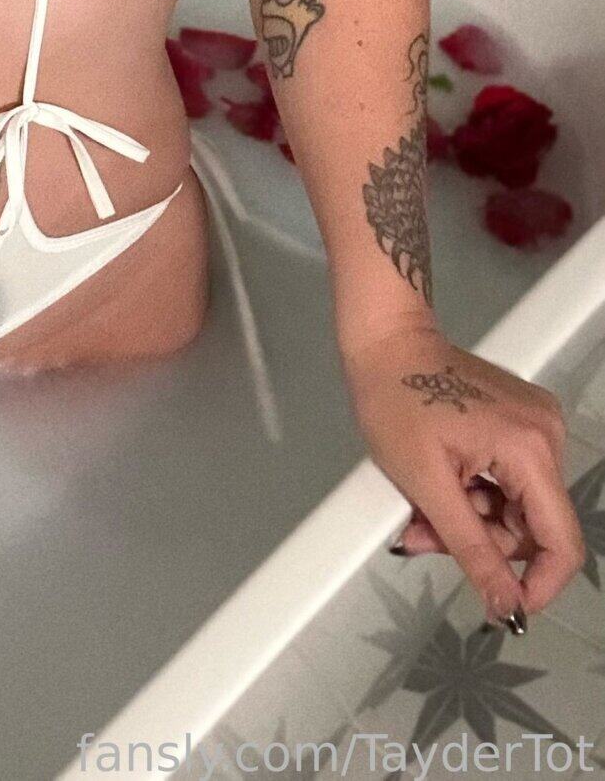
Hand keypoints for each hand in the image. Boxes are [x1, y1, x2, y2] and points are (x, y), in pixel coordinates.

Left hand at [339, 320, 586, 625]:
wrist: (384, 341)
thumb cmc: (394, 401)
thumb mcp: (426, 486)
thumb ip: (471, 549)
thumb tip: (507, 605)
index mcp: (532, 450)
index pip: (562, 542)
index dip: (537, 584)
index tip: (501, 605)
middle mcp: (547, 435)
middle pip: (533, 525)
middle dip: (481, 543)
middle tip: (424, 538)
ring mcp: (535, 424)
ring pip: (515, 506)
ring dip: (471, 520)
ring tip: (420, 512)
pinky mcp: (520, 420)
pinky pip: (508, 479)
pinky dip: (475, 494)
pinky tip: (441, 485)